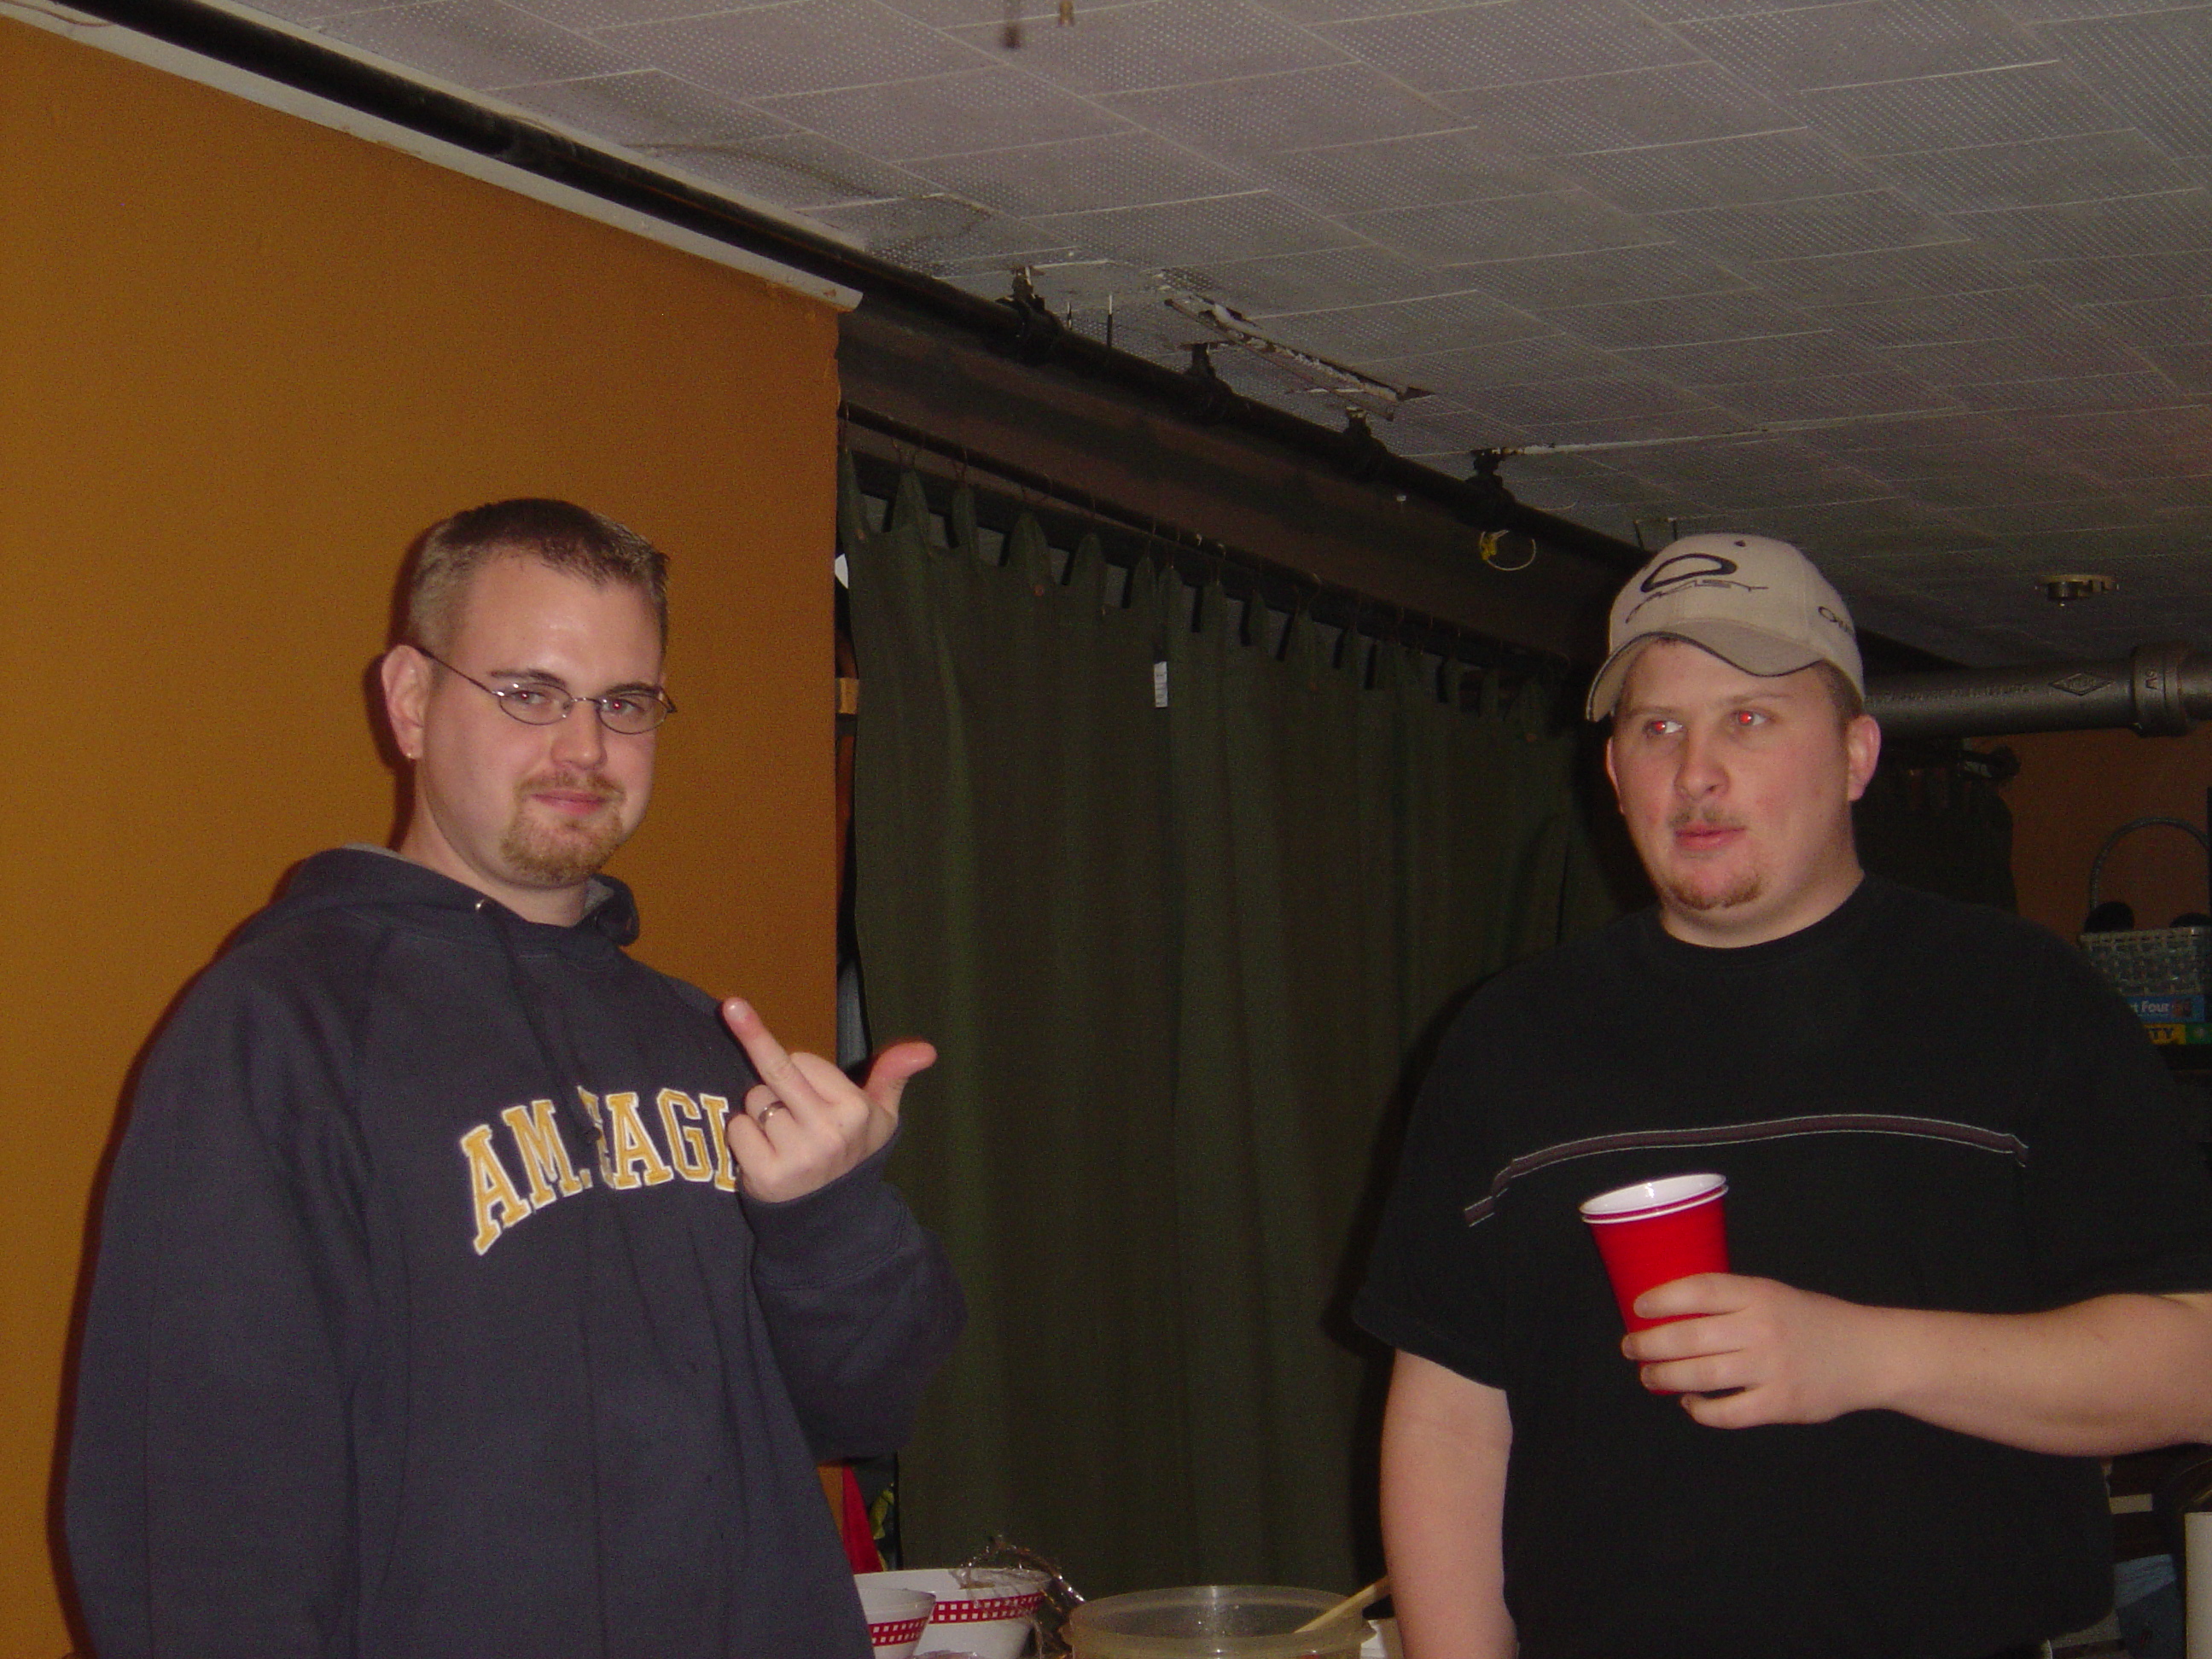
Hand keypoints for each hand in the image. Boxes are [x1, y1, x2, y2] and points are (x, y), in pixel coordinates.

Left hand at [720, 998, 935, 1202]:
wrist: (835, 1217)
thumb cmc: (855, 1153)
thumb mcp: (882, 1116)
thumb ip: (893, 1075)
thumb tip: (926, 1049)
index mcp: (855, 1110)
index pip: (801, 1059)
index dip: (800, 1071)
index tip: (808, 1089)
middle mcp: (828, 1132)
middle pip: (774, 1070)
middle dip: (752, 1041)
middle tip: (734, 1013)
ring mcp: (797, 1155)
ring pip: (755, 1101)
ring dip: (760, 1113)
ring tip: (785, 1137)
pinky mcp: (767, 1175)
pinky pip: (737, 1130)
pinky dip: (744, 1137)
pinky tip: (767, 1153)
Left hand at [1622, 1273, 1893, 1428]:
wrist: (1869, 1354)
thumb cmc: (1812, 1321)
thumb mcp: (1773, 1295)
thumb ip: (1732, 1301)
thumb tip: (1672, 1311)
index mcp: (1758, 1294)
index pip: (1699, 1290)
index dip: (1662, 1298)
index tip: (1637, 1307)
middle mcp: (1762, 1329)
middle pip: (1689, 1337)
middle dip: (1649, 1345)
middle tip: (1630, 1348)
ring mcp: (1771, 1369)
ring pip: (1700, 1376)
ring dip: (1665, 1378)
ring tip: (1649, 1376)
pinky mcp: (1780, 1404)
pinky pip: (1726, 1413)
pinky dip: (1700, 1410)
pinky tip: (1690, 1404)